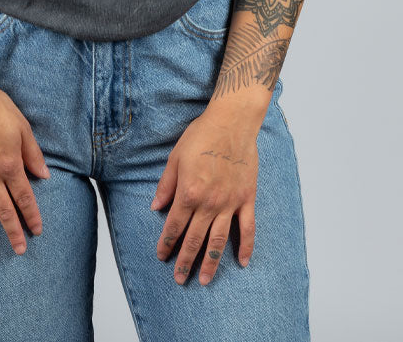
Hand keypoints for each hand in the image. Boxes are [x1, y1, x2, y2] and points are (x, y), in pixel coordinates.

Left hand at [151, 108, 260, 284]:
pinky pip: (247, 228)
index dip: (166, 243)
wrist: (231, 122)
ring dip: (210, 262)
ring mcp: (230, 203)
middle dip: (185, 261)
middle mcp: (209, 203)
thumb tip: (155, 208)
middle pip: (194, 239)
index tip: (161, 256)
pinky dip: (245, 247)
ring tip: (204, 280)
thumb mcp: (175, 158)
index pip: (174, 225)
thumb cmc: (201, 136)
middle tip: (179, 279)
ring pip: (218, 240)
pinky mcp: (246, 199)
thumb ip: (166, 185)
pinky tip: (241, 262)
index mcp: (188, 193)